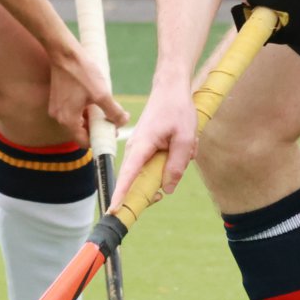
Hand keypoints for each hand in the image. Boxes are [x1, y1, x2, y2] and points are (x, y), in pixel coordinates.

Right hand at [45, 37, 128, 143]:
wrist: (64, 52)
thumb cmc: (82, 72)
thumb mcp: (102, 94)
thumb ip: (114, 112)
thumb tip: (123, 122)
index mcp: (67, 120)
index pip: (84, 142)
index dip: (99, 139)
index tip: (112, 132)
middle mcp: (59, 117)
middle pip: (80, 132)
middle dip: (97, 128)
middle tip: (112, 120)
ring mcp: (56, 108)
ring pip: (77, 121)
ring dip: (91, 118)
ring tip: (105, 108)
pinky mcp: (57, 99)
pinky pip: (72, 111)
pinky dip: (84, 110)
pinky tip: (94, 99)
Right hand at [109, 80, 200, 208]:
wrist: (171, 89)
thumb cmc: (177, 110)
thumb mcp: (185, 138)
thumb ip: (176, 165)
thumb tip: (167, 189)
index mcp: (142, 146)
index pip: (128, 175)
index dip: (121, 194)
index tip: (112, 210)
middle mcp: (134, 149)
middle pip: (138, 180)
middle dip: (154, 187)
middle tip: (168, 189)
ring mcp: (138, 149)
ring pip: (150, 173)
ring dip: (169, 167)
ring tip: (186, 148)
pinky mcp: (144, 149)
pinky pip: (155, 164)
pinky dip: (171, 159)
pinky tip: (184, 145)